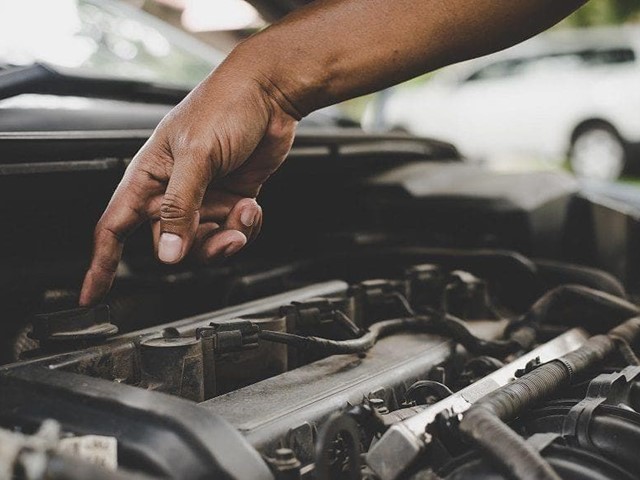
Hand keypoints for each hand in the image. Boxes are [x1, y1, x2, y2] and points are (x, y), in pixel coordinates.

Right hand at [79, 58, 297, 305]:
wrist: (270, 95)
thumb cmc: (226, 107)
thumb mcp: (197, 156)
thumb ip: (180, 207)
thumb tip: (167, 252)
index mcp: (149, 176)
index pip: (114, 227)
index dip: (101, 263)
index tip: (92, 294)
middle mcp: (173, 191)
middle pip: (171, 244)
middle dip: (199, 247)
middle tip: (223, 230)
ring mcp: (204, 198)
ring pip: (206, 243)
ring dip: (229, 235)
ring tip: (244, 210)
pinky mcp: (231, 200)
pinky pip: (233, 232)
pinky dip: (245, 227)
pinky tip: (252, 206)